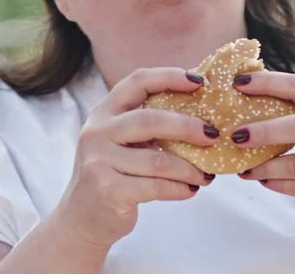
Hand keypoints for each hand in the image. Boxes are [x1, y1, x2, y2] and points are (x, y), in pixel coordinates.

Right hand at [55, 68, 218, 247]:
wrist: (81, 218)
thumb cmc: (112, 173)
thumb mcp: (121, 141)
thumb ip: (148, 124)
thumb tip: (202, 113)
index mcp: (103, 112)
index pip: (137, 81)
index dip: (169, 77)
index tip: (199, 81)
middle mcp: (97, 133)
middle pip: (150, 120)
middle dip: (188, 127)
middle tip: (213, 135)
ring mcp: (100, 162)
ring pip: (159, 160)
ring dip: (190, 168)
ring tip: (206, 174)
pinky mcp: (109, 191)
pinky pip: (157, 186)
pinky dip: (180, 188)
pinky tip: (191, 190)